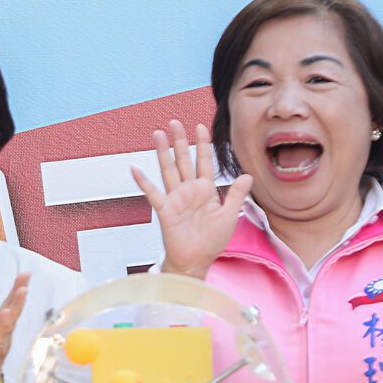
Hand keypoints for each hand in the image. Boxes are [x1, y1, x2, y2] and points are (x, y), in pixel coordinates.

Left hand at [0, 272, 30, 382]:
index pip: (9, 307)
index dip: (15, 291)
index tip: (23, 275)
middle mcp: (3, 336)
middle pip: (13, 311)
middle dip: (19, 293)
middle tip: (26, 277)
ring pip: (9, 323)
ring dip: (16, 306)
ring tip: (21, 291)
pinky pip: (0, 338)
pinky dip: (4, 326)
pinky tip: (7, 314)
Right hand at [130, 120, 252, 279]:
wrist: (196, 261)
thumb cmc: (212, 241)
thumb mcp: (229, 216)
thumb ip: (237, 194)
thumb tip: (247, 174)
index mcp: (205, 190)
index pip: (204, 161)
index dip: (203, 144)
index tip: (200, 126)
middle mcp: (189, 190)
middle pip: (184, 160)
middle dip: (180, 140)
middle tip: (175, 122)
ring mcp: (175, 198)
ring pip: (168, 170)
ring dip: (162, 152)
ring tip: (157, 134)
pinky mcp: (165, 209)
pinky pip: (153, 193)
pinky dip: (143, 181)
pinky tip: (135, 169)